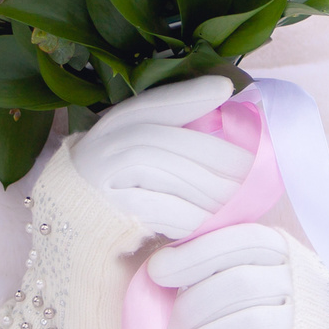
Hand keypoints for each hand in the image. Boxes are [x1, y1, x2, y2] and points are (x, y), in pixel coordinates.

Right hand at [67, 76, 253, 240]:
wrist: (76, 239)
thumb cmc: (121, 194)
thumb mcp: (138, 156)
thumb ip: (171, 135)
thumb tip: (222, 105)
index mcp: (112, 128)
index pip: (153, 104)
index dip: (189, 93)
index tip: (225, 89)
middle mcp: (102, 147)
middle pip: (170, 142)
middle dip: (216, 154)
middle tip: (252, 168)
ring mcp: (102, 180)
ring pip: (171, 176)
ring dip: (211, 190)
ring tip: (238, 199)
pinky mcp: (109, 214)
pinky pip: (164, 211)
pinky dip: (191, 217)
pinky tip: (206, 221)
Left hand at [147, 224, 293, 328]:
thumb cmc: (277, 318)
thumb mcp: (258, 280)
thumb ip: (219, 271)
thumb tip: (158, 271)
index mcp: (285, 251)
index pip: (239, 242)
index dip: (194, 255)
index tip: (156, 272)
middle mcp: (303, 280)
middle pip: (236, 285)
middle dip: (187, 312)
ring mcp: (309, 324)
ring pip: (244, 327)